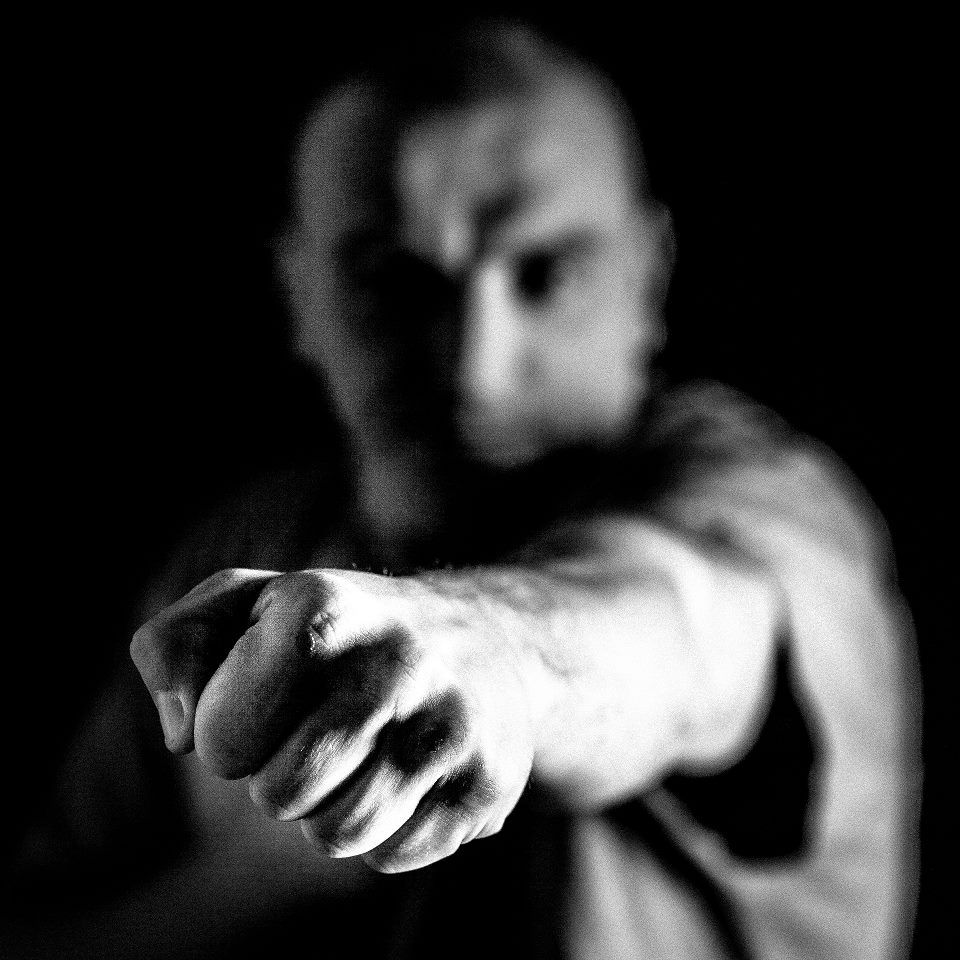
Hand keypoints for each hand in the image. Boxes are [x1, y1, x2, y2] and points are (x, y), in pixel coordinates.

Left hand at [131, 568, 544, 871]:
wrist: (491, 636)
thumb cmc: (345, 627)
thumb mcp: (250, 601)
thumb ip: (173, 647)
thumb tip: (180, 735)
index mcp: (319, 612)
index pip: (219, 742)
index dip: (234, 728)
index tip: (276, 695)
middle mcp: (392, 664)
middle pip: (278, 796)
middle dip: (283, 774)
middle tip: (323, 728)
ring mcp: (447, 725)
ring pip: (338, 835)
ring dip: (332, 806)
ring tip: (366, 749)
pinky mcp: (487, 782)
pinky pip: (395, 854)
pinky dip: (387, 826)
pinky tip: (411, 771)